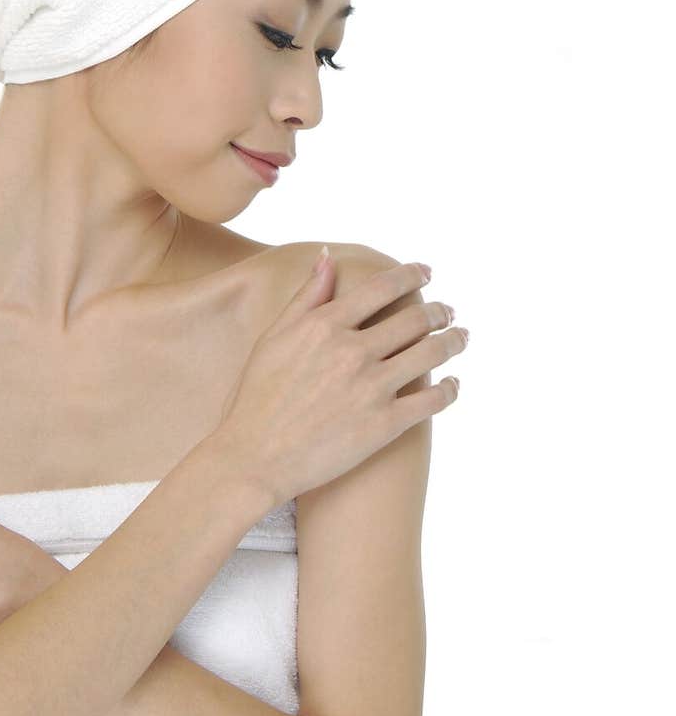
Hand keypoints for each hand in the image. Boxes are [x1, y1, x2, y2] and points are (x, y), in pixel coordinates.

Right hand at [216, 253, 467, 505]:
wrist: (254, 459)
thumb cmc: (257, 398)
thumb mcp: (274, 338)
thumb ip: (306, 296)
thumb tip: (329, 256)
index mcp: (325, 326)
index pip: (383, 288)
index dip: (411, 275)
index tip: (426, 272)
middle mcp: (352, 351)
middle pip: (414, 319)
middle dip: (439, 311)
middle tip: (449, 312)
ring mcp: (371, 388)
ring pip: (430, 353)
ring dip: (453, 341)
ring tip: (461, 338)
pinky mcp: (384, 424)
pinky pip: (432, 400)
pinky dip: (450, 389)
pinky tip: (453, 384)